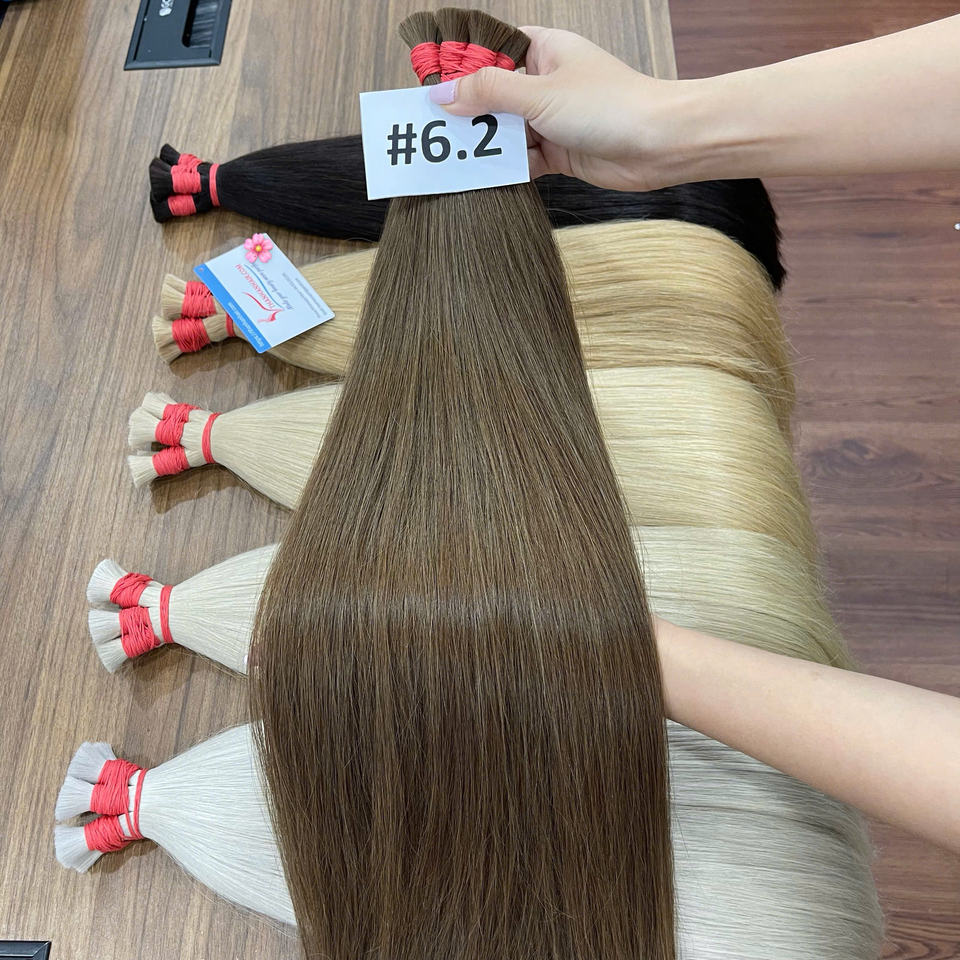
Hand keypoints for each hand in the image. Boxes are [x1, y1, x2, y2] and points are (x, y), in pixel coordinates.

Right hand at [429, 27, 692, 190]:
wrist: (659, 145)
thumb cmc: (610, 106)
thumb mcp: (539, 94)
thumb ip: (489, 93)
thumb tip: (444, 94)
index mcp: (543, 49)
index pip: (490, 49)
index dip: (460, 65)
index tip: (431, 85)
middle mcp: (546, 81)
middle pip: (493, 93)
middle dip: (467, 112)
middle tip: (433, 130)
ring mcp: (552, 118)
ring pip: (506, 129)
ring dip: (485, 144)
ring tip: (453, 158)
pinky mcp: (559, 151)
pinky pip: (522, 158)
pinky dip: (506, 168)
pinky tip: (485, 177)